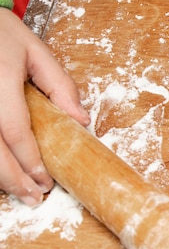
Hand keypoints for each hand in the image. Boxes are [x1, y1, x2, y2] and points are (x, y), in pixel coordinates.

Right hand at [0, 8, 88, 205]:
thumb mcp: (35, 51)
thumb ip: (60, 85)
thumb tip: (81, 120)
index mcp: (0, 82)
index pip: (15, 130)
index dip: (30, 161)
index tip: (45, 181)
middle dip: (12, 179)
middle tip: (33, 198)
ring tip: (19, 192)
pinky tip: (2, 172)